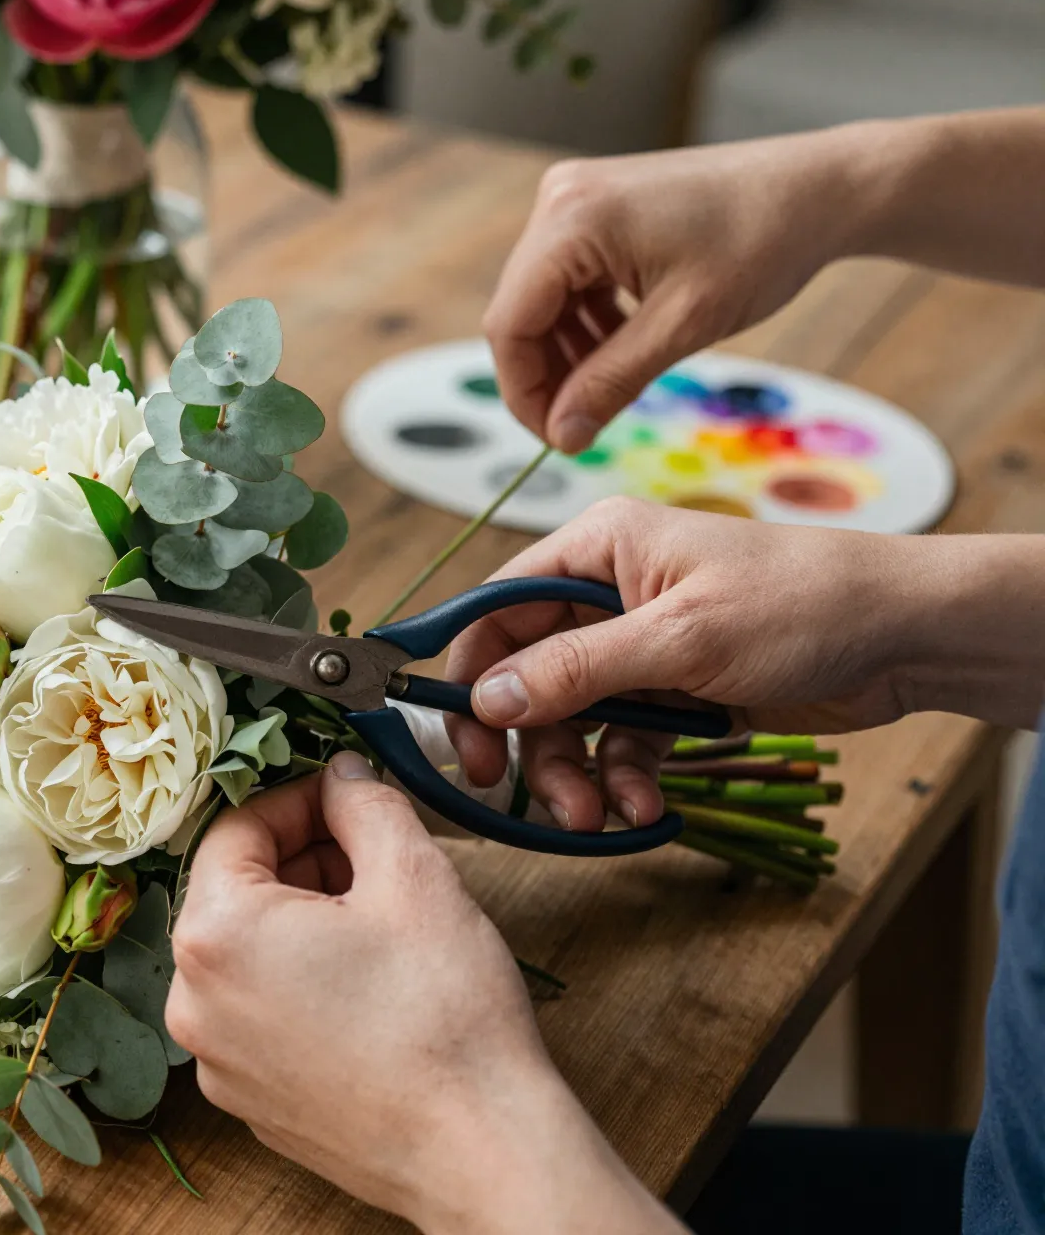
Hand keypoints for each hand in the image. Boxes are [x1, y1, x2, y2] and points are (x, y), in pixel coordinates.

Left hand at [166, 754, 680, 1234]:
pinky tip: (368, 986)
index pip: (236, 828)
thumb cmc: (444, 1016)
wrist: (477, 1149)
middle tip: (376, 857)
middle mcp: (193, 1001)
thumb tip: (342, 777)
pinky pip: (260, 1012)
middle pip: (236, 891)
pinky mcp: (249, 1099)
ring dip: (304, 920)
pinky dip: (301, 982)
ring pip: (248, 953)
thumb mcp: (413, 875)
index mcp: (214, 934)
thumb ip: (364, 804)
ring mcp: (217, 1060)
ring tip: (381, 924)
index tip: (349, 798)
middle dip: (304, 860)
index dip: (300, 799)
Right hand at [446, 500, 1044, 833]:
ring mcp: (642, 646)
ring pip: (573, 718)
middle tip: (518, 798)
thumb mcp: (681, 638)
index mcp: (597, 549)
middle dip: (528, 741)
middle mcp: (608, 593)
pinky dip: (627, 779)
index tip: (456, 737)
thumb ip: (578, 669)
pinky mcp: (677, 691)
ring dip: (577, 772)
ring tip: (596, 817)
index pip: (497, 609)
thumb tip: (485, 698)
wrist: (909, 636)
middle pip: (528, 675)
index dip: (468, 672)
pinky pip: (625, 742)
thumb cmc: (803, 604)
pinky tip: (647, 812)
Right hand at [484, 131, 863, 452]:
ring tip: (612, 388)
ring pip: (543, 300)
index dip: (524, 391)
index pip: (510, 323)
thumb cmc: (762, 244)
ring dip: (570, 352)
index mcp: (571, 220)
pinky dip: (588, 322)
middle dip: (547, 375)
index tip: (557, 440)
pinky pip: (570, 279)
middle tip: (582, 427)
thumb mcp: (683, 326)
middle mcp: (559, 200)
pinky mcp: (596, 207)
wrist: (819, 189)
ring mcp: (576, 199)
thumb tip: (561, 437)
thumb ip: (611, 382)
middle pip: (520, 311)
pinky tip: (624, 348)